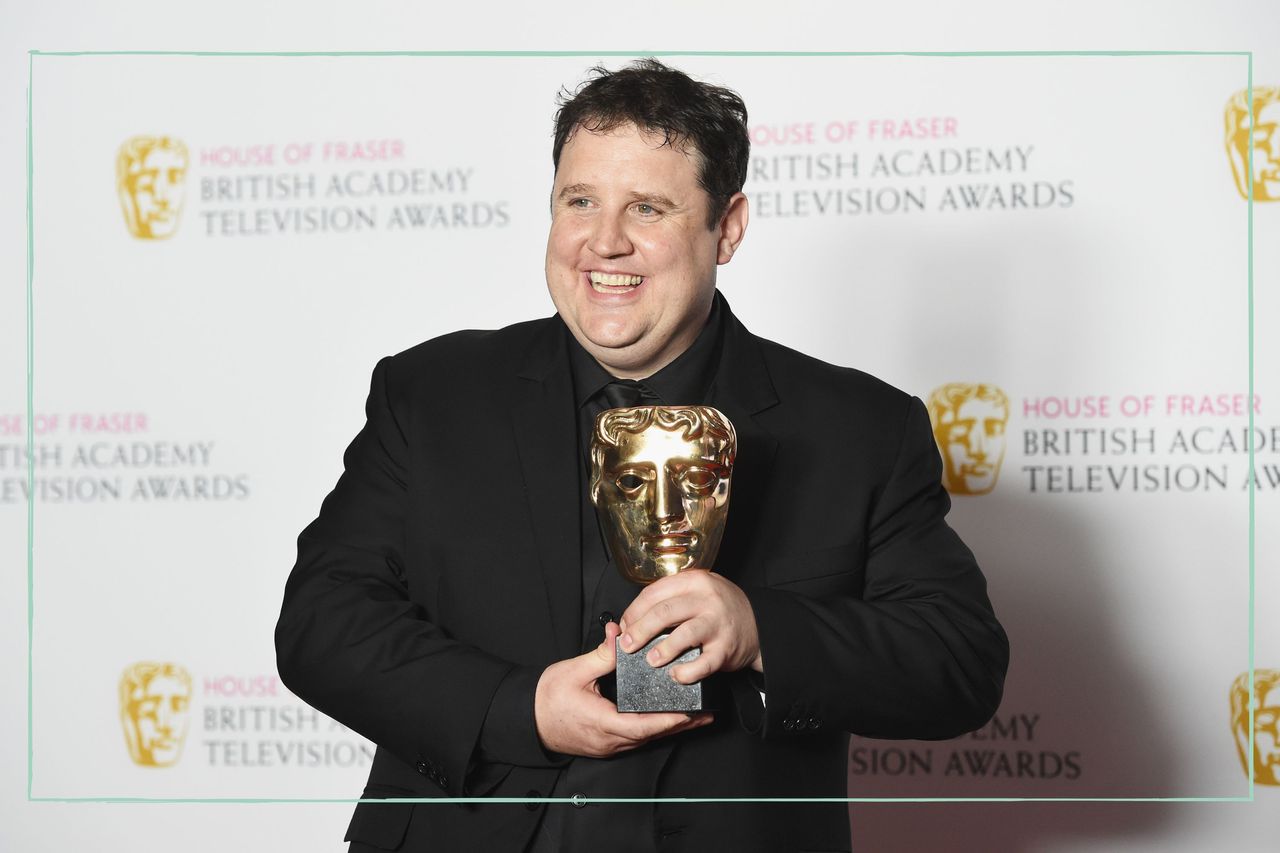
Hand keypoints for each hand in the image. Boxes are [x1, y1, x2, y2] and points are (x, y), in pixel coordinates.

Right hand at [534, 622, 712, 756]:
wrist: (526, 719)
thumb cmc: (547, 698)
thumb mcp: (574, 671)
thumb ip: (601, 655)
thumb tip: (619, 635)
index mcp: (602, 721)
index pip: (642, 726)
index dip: (668, 720)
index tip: (689, 712)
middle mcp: (609, 739)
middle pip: (651, 736)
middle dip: (680, 724)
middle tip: (706, 713)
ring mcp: (608, 745)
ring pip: (646, 739)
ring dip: (670, 728)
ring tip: (695, 716)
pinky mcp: (606, 744)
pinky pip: (636, 739)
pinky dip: (654, 729)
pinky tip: (667, 720)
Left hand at [618, 569, 762, 684]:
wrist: (759, 625)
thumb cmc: (720, 609)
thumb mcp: (698, 592)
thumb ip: (670, 600)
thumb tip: (632, 620)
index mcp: (694, 581)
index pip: (654, 593)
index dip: (633, 611)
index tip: (624, 626)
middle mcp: (707, 599)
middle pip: (664, 612)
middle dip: (640, 630)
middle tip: (627, 645)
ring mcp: (717, 624)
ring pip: (684, 635)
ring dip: (662, 649)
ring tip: (651, 660)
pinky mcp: (726, 648)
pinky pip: (703, 663)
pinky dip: (687, 671)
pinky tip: (676, 675)